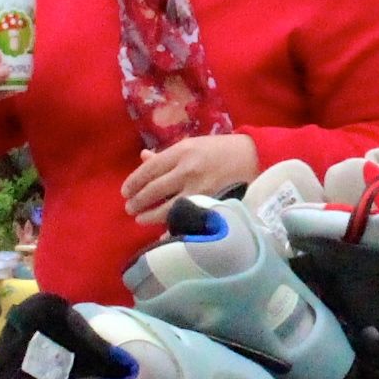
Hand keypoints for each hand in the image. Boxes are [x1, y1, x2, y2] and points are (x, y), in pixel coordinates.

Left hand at [120, 134, 262, 222]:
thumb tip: (143, 158)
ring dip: (150, 215)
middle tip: (129, 209)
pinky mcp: (210, 203)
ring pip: (167, 207)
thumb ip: (167, 155)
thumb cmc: (219, 150)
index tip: (125, 192)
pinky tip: (163, 232)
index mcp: (182, 151)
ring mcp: (199, 188)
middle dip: (138, 201)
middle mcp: (188, 169)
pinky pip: (186, 217)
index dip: (133, 182)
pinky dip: (173, 227)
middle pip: (154, 189)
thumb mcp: (192, 145)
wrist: (253, 157)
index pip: (149, 169)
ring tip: (141, 219)